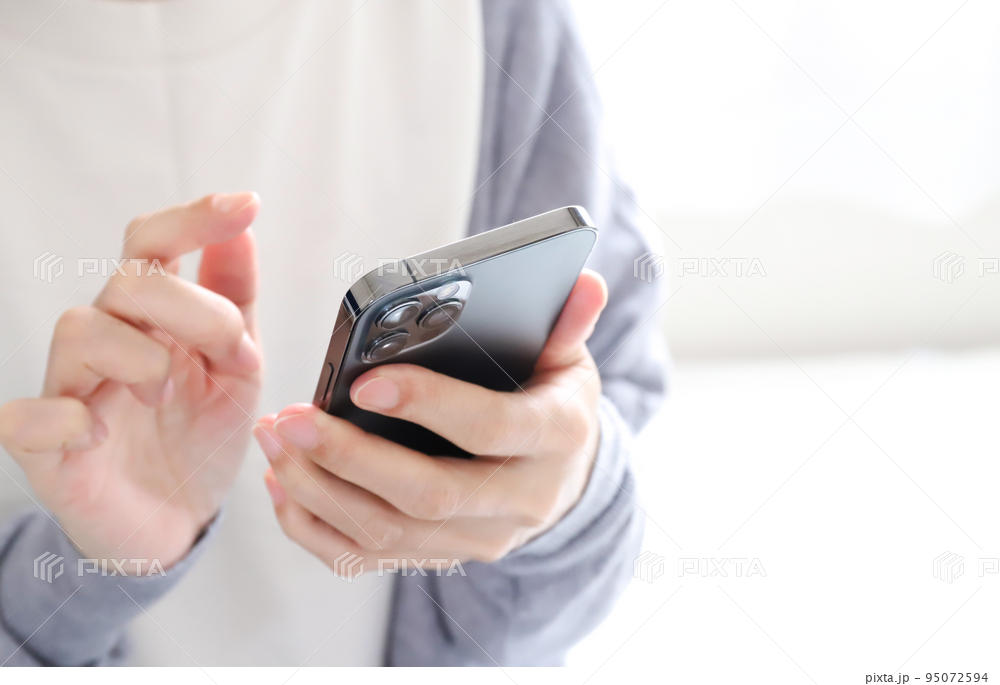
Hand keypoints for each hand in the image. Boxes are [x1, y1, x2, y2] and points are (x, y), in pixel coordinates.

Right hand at [0, 193, 262, 569]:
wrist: (176, 521)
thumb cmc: (198, 439)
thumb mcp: (236, 369)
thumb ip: (235, 303)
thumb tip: (243, 231)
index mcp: (152, 319)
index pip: (153, 245)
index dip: (194, 219)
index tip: (246, 205)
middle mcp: (108, 343)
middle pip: (128, 281)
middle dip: (196, 311)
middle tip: (234, 356)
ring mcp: (70, 391)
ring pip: (80, 330)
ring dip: (142, 357)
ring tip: (168, 397)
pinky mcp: (45, 448)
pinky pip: (25, 417)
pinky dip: (63, 419)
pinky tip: (96, 432)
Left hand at [254, 270, 606, 573]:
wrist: (561, 479)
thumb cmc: (552, 402)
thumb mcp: (568, 361)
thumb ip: (567, 324)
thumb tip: (586, 282)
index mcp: (555, 440)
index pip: (490, 428)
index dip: (430, 406)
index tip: (365, 383)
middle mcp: (520, 501)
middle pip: (428, 495)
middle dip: (351, 459)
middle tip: (292, 418)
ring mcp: (478, 540)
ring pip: (389, 534)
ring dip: (321, 490)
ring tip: (275, 440)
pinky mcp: (440, 558)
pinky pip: (368, 560)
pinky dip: (315, 528)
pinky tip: (282, 486)